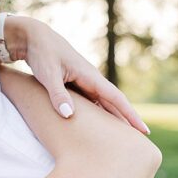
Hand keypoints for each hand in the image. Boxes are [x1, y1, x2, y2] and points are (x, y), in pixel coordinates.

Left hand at [0, 16, 149, 133]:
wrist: (33, 37)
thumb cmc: (41, 54)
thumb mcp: (48, 74)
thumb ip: (58, 95)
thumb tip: (69, 115)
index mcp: (90, 76)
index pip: (116, 98)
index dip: (129, 115)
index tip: (143, 130)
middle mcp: (91, 79)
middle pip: (113, 103)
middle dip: (126, 120)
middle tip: (140, 140)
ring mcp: (84, 81)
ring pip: (102, 103)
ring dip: (113, 118)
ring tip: (122, 137)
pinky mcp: (75, 83)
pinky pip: (91, 101)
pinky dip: (97, 113)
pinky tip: (98, 125)